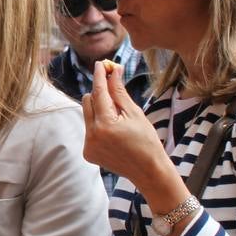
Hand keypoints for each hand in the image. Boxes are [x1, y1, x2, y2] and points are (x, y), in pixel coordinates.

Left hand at [81, 60, 171, 192]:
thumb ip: (120, 92)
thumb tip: (114, 71)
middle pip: (88, 101)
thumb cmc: (146, 140)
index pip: (99, 92)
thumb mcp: (135, 113)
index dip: (100, 76)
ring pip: (87, 115)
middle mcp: (92, 135)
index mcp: (105, 124)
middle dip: (100, 93)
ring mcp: (88, 145)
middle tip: (114, 88)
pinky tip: (114, 134)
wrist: (148, 171)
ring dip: (99, 110)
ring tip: (118, 118)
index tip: (100, 64)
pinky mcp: (87, 152)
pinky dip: (98, 125)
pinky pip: (88, 129)